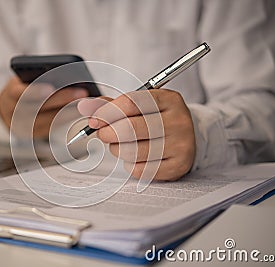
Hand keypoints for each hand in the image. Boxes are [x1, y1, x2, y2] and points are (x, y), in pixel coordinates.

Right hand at [0, 76, 87, 137]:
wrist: (9, 110)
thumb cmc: (22, 88)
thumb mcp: (24, 79)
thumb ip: (38, 76)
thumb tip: (67, 73)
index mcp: (11, 95)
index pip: (21, 93)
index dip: (35, 91)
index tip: (51, 87)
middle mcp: (17, 113)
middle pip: (41, 107)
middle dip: (63, 99)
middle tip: (82, 92)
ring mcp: (27, 127)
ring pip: (51, 119)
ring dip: (72, 110)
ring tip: (88, 102)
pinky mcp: (37, 134)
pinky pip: (56, 126)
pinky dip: (70, 118)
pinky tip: (84, 111)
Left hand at [78, 89, 194, 180]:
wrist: (188, 137)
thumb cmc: (157, 119)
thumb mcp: (141, 105)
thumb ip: (112, 105)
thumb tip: (86, 107)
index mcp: (169, 99)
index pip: (130, 103)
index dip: (106, 112)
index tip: (94, 120)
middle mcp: (178, 121)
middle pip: (129, 128)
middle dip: (107, 133)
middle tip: (103, 134)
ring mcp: (181, 145)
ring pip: (132, 151)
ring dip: (117, 149)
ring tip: (120, 145)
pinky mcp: (178, 166)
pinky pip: (140, 170)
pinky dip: (130, 164)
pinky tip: (136, 157)